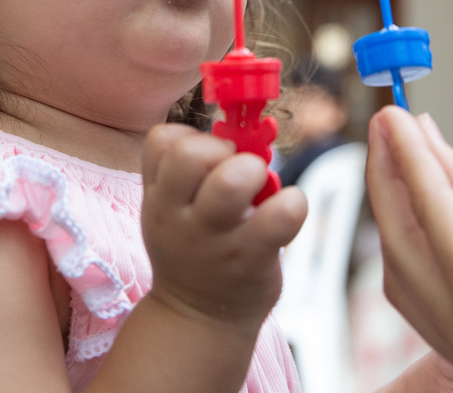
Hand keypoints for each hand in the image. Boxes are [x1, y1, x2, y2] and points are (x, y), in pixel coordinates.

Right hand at [141, 123, 306, 334]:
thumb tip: (247, 133)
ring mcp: (215, 239)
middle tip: (237, 171)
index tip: (209, 159)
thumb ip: (192, 172)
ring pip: (231, 182)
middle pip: (190, 154)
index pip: (161, 140)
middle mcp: (178, 216)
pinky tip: (289, 210)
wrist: (198, 320)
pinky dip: (294, 203)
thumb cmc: (194, 250)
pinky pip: (281, 216)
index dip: (191, 137)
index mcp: (158, 197)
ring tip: (260, 189)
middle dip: (222, 148)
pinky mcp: (251, 258)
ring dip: (253, 172)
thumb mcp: (174, 211)